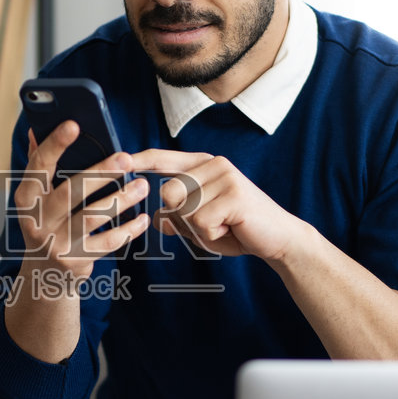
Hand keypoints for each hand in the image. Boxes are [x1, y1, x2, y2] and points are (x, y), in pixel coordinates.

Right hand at [14, 122, 150, 283]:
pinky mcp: (76, 261)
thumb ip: (38, 165)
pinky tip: (143, 218)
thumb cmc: (47, 224)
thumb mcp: (36, 198)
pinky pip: (107, 243)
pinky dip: (128, 230)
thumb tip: (34, 128)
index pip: (38, 166)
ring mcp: (56, 243)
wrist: (45, 275)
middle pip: (70, 192)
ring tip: (142, 186)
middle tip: (127, 158)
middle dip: (100, 173)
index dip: (55, 144)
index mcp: (27, 197)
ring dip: (121, 200)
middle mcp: (38, 220)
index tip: (74, 124)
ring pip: (92, 217)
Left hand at [127, 148, 312, 263]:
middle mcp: (214, 165)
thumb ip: (180, 218)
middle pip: (168, 192)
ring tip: (223, 226)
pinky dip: (212, 236)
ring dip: (199, 229)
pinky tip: (231, 230)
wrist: (278, 239)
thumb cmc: (238, 230)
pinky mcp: (234, 194)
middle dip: (182, 217)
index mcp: (204, 166)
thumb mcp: (203, 225)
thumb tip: (158, 220)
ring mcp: (226, 177)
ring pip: (185, 210)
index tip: (119, 159)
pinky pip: (202, 222)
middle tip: (211, 223)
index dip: (141, 160)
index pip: (165, 159)